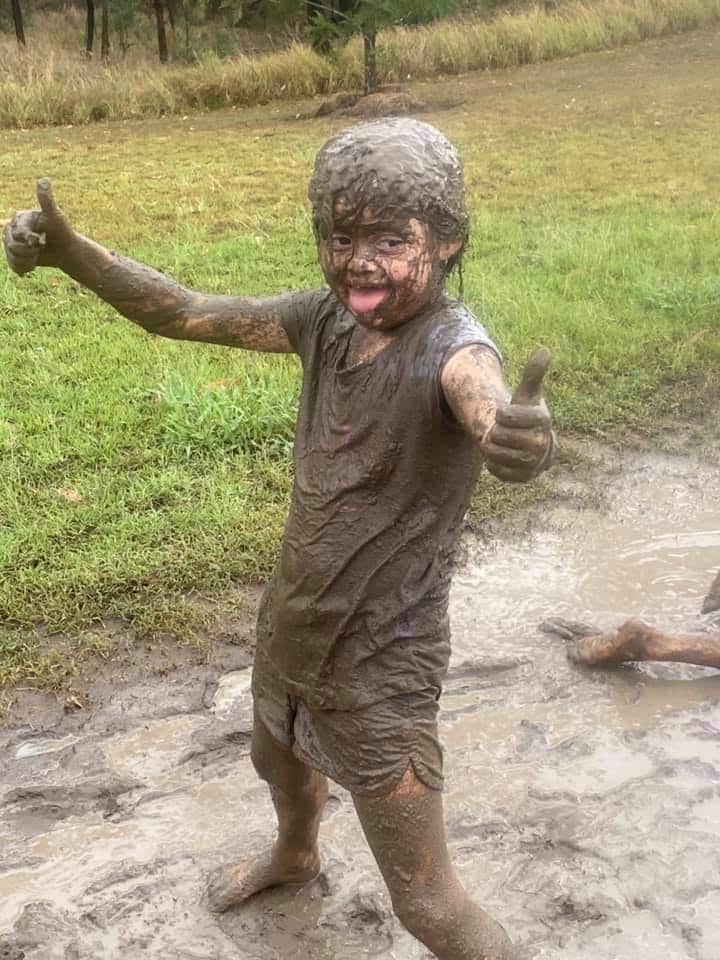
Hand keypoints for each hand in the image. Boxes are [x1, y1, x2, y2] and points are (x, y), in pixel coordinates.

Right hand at [3, 178, 77, 275]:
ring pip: (12, 256)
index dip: (28, 239)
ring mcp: (12, 242)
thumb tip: (44, 180)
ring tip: (38, 255)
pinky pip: (13, 265)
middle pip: (10, 245)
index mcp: (20, 218)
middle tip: (41, 247)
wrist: (66, 250)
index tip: (40, 240)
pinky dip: (24, 267)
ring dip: (28, 260)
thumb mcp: (54, 215)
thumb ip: (46, 200)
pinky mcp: (15, 255)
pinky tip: (33, 264)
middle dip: (29, 251)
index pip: (16, 232)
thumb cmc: (62, 231)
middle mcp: (13, 228)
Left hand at [481, 346, 553, 482]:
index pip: (505, 415)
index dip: (501, 414)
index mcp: (542, 420)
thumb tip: (544, 350)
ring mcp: (534, 462)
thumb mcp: (528, 394)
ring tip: (503, 442)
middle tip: (505, 430)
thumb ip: (533, 374)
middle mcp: (542, 443)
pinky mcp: (524, 477)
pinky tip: (502, 457)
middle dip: (496, 431)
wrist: (532, 442)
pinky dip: (494, 463)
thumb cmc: (526, 415)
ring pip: (495, 453)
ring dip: (492, 447)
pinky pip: (497, 470)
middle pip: (498, 435)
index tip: (507, 414)